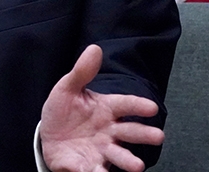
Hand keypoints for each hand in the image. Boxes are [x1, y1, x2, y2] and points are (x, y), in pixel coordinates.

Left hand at [40, 45, 163, 171]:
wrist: (49, 135)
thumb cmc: (64, 111)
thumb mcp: (67, 88)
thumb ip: (82, 72)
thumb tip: (94, 48)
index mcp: (106, 109)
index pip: (125, 105)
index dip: (138, 105)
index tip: (151, 107)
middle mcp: (109, 131)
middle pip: (129, 132)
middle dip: (143, 134)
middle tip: (158, 136)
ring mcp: (102, 150)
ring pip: (118, 156)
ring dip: (128, 161)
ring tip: (137, 166)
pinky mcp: (89, 166)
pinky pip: (95, 171)